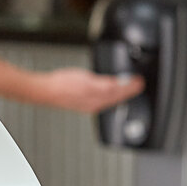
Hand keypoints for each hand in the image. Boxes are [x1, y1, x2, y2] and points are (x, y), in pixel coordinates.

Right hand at [30, 68, 144, 113]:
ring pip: (109, 99)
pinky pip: (100, 99)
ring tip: (127, 88)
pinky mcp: (81, 100)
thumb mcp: (87, 81)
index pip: (120, 94)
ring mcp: (87, 103)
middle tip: (138, 85)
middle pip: (116, 98)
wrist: (46, 91)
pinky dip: (108, 94)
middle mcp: (94, 103)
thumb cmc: (63, 86)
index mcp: (98, 100)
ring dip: (119, 94)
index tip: (140, 82)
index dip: (131, 88)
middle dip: (128, 92)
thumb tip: (119, 85)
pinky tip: (106, 91)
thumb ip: (104, 84)